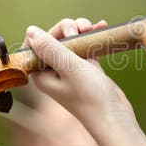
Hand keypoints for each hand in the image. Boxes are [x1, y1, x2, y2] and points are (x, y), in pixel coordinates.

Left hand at [23, 18, 132, 133]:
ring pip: (69, 41)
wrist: (115, 117)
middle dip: (67, 29)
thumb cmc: (90, 96)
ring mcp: (69, 70)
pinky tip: (100, 28)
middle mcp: (52, 72)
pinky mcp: (85, 70)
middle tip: (82, 28)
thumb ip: (49, 47)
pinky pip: (83, 47)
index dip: (45, 33)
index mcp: (41, 74)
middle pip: (52, 40)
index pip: (32, 46)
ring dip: (80, 30)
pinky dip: (90, 38)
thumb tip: (30, 30)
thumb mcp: (69, 67)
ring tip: (93, 28)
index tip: (64, 31)